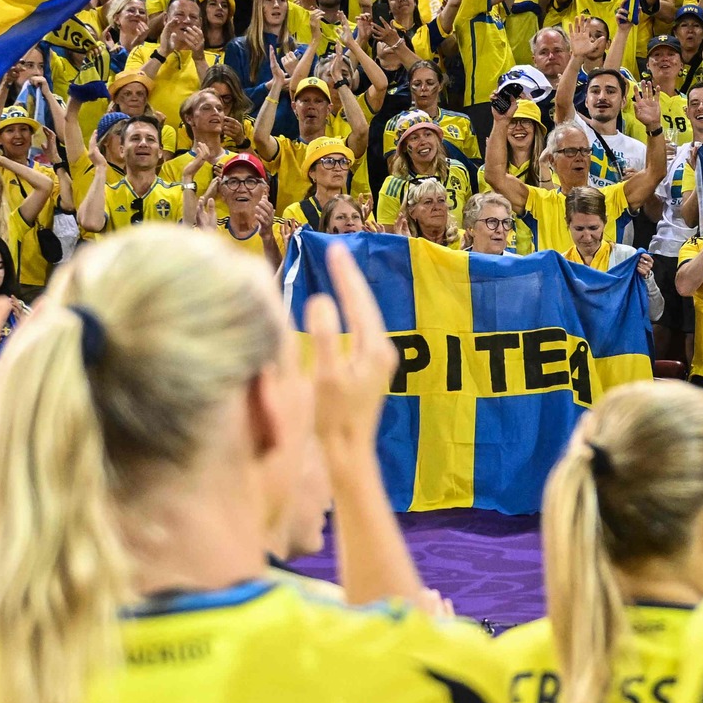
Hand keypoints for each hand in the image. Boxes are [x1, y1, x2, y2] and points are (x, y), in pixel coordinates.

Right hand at [300, 240, 401, 447]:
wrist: (347, 453)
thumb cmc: (334, 417)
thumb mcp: (326, 376)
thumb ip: (324, 337)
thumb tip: (321, 300)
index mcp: (374, 348)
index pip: (359, 301)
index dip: (346, 275)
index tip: (336, 249)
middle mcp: (381, 351)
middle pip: (364, 306)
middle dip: (349, 280)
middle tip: (336, 252)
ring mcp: (376, 362)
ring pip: (362, 317)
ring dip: (349, 295)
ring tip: (336, 271)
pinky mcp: (367, 371)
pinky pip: (357, 331)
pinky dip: (346, 314)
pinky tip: (337, 309)